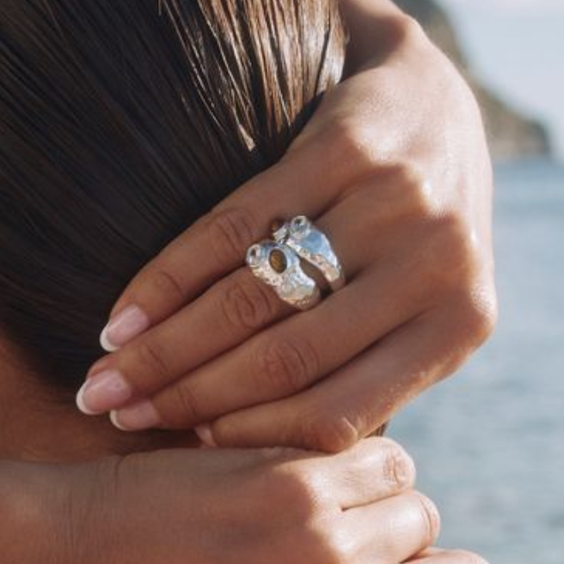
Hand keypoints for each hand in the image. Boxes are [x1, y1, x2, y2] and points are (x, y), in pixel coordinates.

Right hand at [74, 18, 495, 450]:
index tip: (183, 455)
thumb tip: (240, 466)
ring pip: (253, 300)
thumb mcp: (411, 312)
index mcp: (458, 327)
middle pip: (285, 360)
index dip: (248, 442)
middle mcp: (439, 266)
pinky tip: (123, 312)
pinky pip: (235, 227)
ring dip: (164, 346)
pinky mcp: (348, 147)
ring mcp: (397, 203)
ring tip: (106, 377)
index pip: (336, 415)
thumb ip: (355, 377)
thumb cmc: (406, 236)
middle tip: (118, 418)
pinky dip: (168, 276)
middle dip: (187, 398)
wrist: (429, 97)